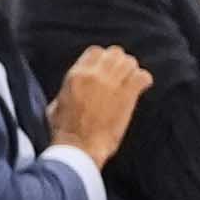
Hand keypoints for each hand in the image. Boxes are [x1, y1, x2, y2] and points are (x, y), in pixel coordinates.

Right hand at [50, 43, 148, 162]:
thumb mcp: (56, 105)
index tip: (104, 69)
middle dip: (118, 62)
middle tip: (119, 75)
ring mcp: (113, 83)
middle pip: (115, 53)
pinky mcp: (128, 95)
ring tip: (129, 82)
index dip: (102, 59)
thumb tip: (75, 89)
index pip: (95, 52)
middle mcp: (95, 74)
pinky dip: (143, 80)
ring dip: (130, 70)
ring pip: (130, 62)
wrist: (79, 147)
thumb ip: (68, 90)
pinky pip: (143, 76)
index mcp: (76, 75)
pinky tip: (140, 89)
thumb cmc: (64, 131)